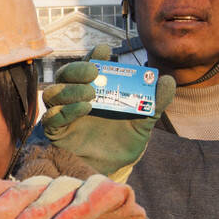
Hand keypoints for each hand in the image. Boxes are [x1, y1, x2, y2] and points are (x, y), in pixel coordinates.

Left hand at [0, 175, 151, 218]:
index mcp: (29, 208)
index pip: (6, 189)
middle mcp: (53, 194)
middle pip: (29, 187)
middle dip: (8, 203)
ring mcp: (83, 191)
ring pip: (59, 187)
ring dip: (41, 210)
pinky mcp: (115, 194)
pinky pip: (97, 191)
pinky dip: (79, 208)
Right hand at [41, 44, 175, 180]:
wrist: (113, 168)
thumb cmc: (124, 141)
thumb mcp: (144, 122)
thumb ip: (154, 102)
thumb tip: (167, 80)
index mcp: (94, 89)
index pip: (87, 66)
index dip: (92, 56)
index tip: (103, 50)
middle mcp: (74, 98)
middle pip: (64, 75)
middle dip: (77, 69)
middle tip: (94, 72)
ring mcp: (63, 114)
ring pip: (52, 93)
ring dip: (70, 90)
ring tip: (91, 94)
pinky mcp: (55, 132)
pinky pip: (51, 117)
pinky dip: (66, 111)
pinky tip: (84, 109)